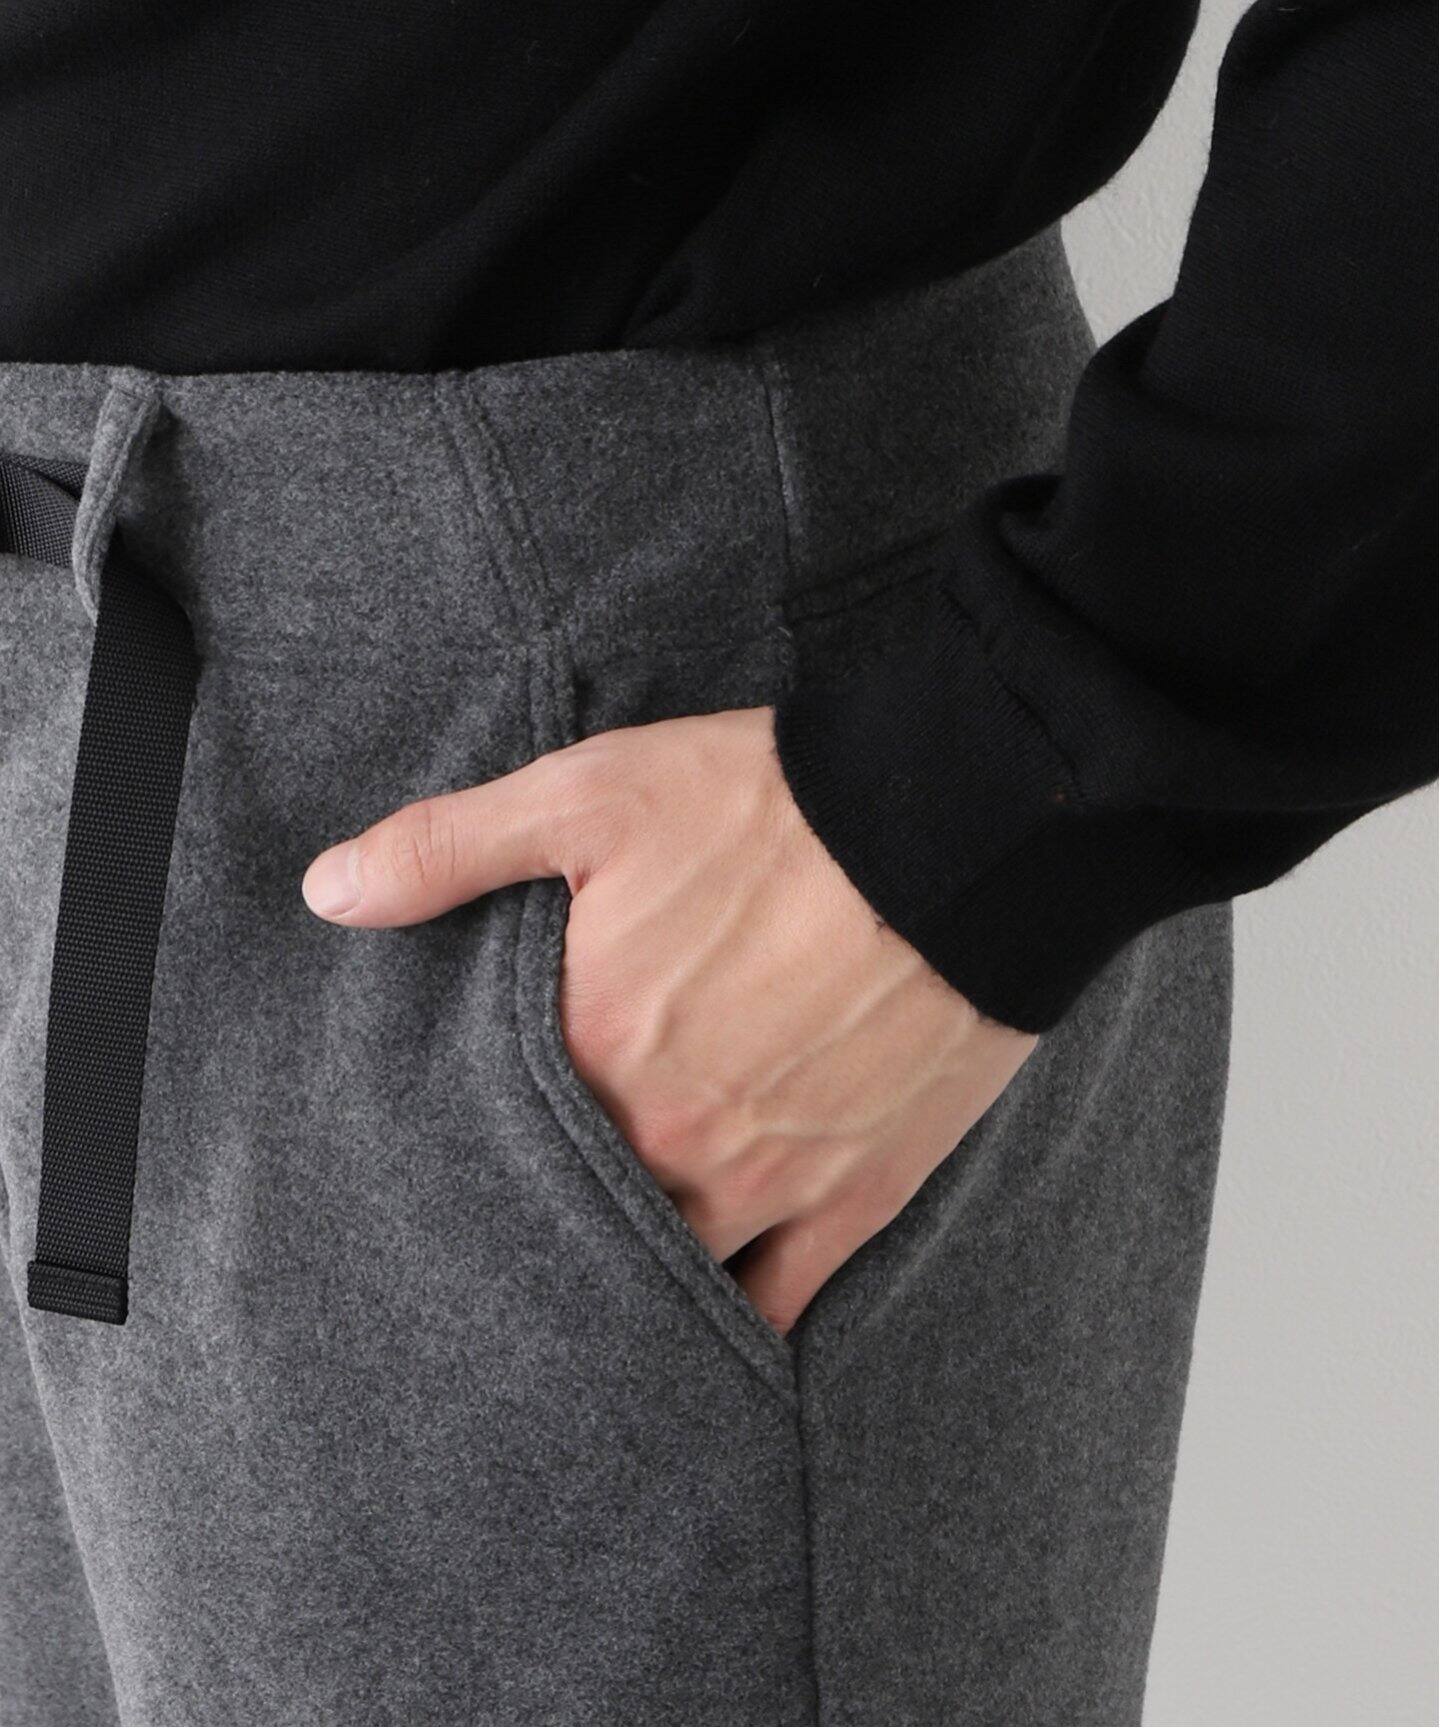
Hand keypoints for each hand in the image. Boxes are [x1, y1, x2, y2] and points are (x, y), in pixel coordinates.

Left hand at [302, 708, 1035, 1331]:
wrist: (958, 827)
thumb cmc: (767, 803)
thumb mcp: (590, 792)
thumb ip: (451, 848)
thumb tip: (326, 892)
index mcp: (591, 1048)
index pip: (491, 1142)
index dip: (468, 1155)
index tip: (448, 1167)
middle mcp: (667, 1139)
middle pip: (576, 1218)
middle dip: (542, 1226)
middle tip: (511, 1242)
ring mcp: (766, 1182)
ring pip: (669, 1273)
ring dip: (628, 1279)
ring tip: (594, 1290)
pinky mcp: (856, 1196)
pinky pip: (780, 1302)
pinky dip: (736, 1322)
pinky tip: (703, 1331)